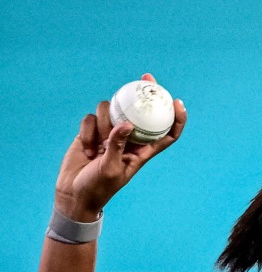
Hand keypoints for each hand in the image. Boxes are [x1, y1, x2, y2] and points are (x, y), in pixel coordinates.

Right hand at [53, 72, 186, 220]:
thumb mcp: (111, 169)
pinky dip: (87, 131)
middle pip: (141, 112)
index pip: (167, 133)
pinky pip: (91, 119)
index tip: (177, 101)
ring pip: (111, 111)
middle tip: (146, 78)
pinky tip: (85, 150)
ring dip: (103, 124)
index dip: (176, 118)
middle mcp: (129, 139)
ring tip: (97, 147)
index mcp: (143, 151)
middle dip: (144, 94)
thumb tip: (126, 124)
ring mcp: (110, 134)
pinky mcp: (91, 132)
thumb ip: (117, 146)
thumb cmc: (98, 187)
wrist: (74, 193)